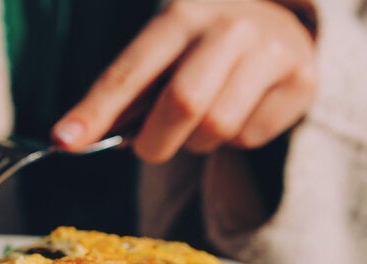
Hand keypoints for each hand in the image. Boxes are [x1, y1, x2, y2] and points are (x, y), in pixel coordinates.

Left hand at [51, 0, 316, 162]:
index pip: (131, 70)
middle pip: (182, 103)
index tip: (64, 141)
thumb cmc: (202, 49)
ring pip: (217, 127)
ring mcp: (272, 49)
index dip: (96, 110)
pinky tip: (241, 111)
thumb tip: (72, 139)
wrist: (280, 22)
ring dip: (197, 142)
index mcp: (182, 13)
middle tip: (149, 148)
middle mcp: (230, 25)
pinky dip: (235, 139)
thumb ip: (126, 94)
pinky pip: (250, 138)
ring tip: (202, 120)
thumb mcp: (163, 54)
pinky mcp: (303, 80)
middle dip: (155, 142)